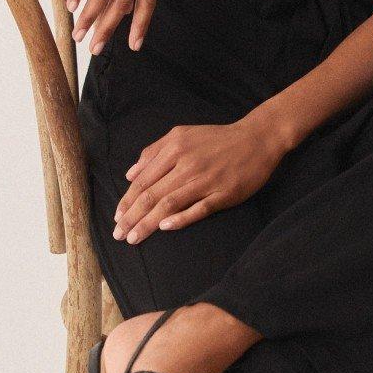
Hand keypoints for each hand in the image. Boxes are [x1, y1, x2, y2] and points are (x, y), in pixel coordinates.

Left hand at [114, 116, 286, 243]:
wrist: (256, 139)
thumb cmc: (216, 140)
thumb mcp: (182, 135)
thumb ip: (154, 152)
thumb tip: (130, 174)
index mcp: (174, 149)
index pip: (143, 180)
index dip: (127, 201)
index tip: (116, 218)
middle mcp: (187, 164)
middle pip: (152, 195)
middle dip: (132, 217)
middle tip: (118, 234)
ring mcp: (206, 180)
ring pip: (170, 204)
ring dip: (148, 223)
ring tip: (133, 237)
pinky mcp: (223, 194)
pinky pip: (198, 209)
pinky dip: (180, 218)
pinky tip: (165, 227)